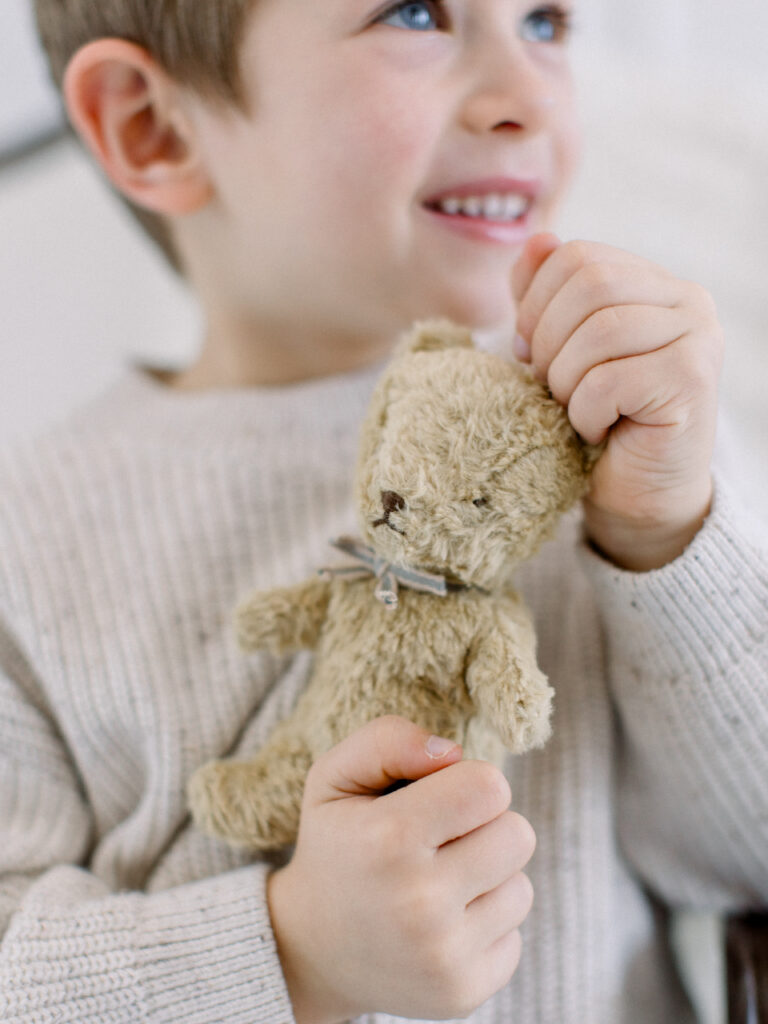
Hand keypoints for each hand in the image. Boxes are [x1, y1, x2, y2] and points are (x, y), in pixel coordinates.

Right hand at [267, 715, 534, 1022]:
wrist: (310, 947)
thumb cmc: (336, 845)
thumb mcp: (335, 776)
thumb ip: (388, 740)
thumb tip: (451, 752)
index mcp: (388, 838)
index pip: (491, 786)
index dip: (470, 783)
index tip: (439, 799)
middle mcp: (418, 903)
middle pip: (519, 834)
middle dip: (485, 828)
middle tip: (440, 841)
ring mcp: (443, 956)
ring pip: (522, 887)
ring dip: (487, 879)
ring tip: (438, 884)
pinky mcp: (462, 993)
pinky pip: (515, 937)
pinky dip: (484, 926)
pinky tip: (441, 925)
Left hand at [512, 234, 723, 569]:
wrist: (638, 494)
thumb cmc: (598, 419)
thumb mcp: (560, 349)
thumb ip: (546, 295)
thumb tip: (537, 238)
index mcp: (654, 282)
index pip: (576, 256)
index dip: (534, 305)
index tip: (529, 354)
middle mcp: (687, 300)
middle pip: (587, 286)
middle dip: (547, 342)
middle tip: (549, 387)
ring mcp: (698, 338)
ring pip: (597, 332)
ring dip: (565, 382)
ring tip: (575, 409)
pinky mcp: (693, 382)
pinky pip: (608, 381)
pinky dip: (585, 413)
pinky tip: (598, 429)